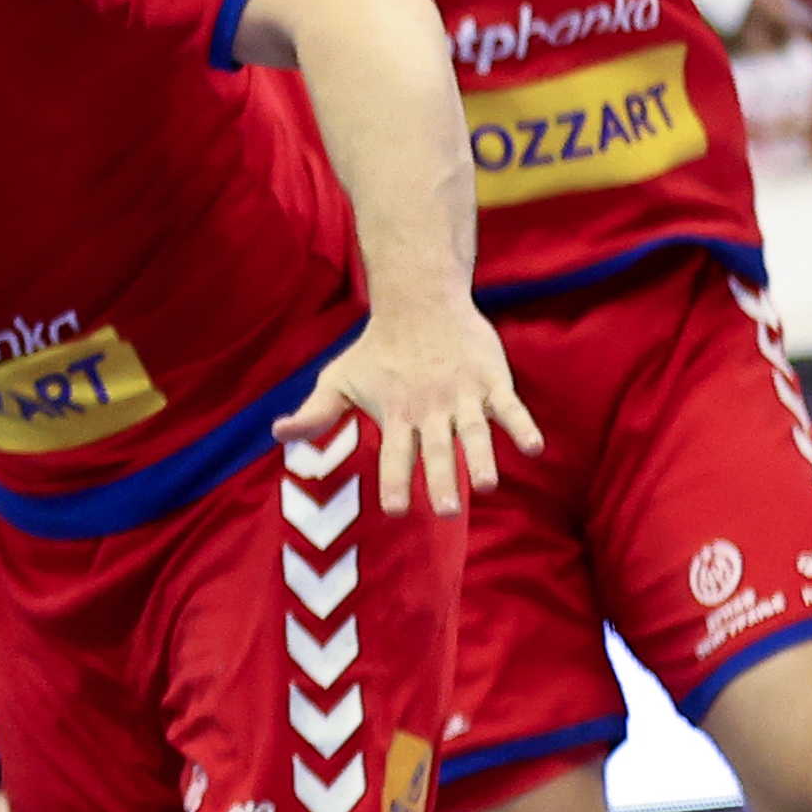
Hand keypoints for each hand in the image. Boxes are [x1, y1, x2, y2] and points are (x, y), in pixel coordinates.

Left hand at [280, 300, 539, 515]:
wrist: (419, 300)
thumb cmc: (376, 348)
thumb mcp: (338, 378)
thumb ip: (315, 412)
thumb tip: (277, 435)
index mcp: (396, 413)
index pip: (394, 454)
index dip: (394, 481)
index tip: (394, 510)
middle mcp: (430, 408)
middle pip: (436, 449)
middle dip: (440, 479)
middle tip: (444, 511)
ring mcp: (463, 394)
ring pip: (475, 430)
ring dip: (481, 456)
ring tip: (487, 485)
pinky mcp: (492, 380)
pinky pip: (510, 406)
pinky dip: (522, 425)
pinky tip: (534, 448)